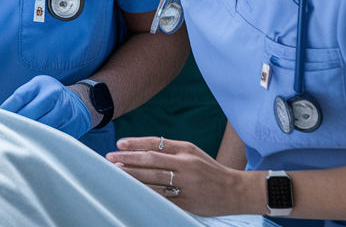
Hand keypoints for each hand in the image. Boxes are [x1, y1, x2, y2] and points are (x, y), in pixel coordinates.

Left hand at [0, 75, 92, 138]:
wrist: (80, 101)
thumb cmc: (48, 96)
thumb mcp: (35, 89)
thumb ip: (20, 99)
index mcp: (41, 84)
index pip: (19, 97)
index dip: (6, 110)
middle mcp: (54, 95)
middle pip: (29, 115)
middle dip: (16, 125)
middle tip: (5, 134)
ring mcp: (64, 111)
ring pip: (41, 128)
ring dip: (28, 135)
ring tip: (18, 141)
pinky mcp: (71, 126)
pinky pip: (53, 138)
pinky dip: (42, 142)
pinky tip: (34, 145)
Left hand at [107, 136, 257, 216]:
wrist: (235, 191)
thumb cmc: (210, 170)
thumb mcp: (193, 153)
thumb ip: (171, 149)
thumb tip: (144, 148)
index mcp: (186, 151)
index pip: (156, 143)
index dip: (136, 143)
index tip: (119, 143)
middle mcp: (185, 165)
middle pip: (151, 161)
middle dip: (128, 159)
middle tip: (110, 158)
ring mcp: (186, 185)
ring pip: (153, 179)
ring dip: (132, 176)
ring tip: (116, 173)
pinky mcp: (186, 202)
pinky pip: (161, 197)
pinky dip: (145, 193)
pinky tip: (133, 190)